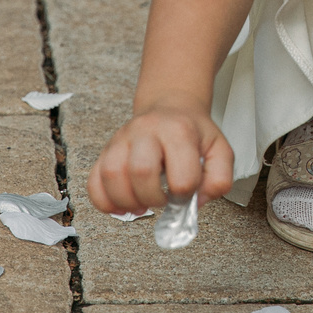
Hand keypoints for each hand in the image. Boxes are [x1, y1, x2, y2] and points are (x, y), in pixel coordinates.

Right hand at [90, 102, 234, 214]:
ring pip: (112, 175)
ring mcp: (122, 139)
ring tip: (142, 205)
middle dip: (153, 198)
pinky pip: (93, 180)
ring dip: (127, 201)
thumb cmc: (193, 133)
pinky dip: (104, 201)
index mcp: (179, 131)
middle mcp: (146, 130)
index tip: (185, 195)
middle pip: (141, 171)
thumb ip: (219, 179)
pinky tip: (121, 205)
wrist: (170, 108)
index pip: (181, 177)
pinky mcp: (106, 151)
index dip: (185, 195)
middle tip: (163, 201)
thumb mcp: (219, 150)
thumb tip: (196, 202)